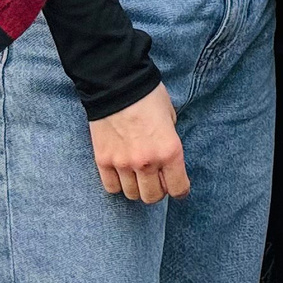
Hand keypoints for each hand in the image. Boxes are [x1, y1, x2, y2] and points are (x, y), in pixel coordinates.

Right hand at [89, 83, 188, 202]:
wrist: (117, 85)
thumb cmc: (149, 97)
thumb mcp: (171, 118)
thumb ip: (169, 142)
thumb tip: (166, 159)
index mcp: (170, 151)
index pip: (178, 188)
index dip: (180, 190)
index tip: (178, 187)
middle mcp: (147, 162)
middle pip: (153, 197)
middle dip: (158, 191)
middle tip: (157, 180)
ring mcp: (123, 164)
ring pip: (132, 195)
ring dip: (137, 188)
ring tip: (138, 176)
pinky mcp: (103, 161)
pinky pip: (111, 187)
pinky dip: (118, 184)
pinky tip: (122, 173)